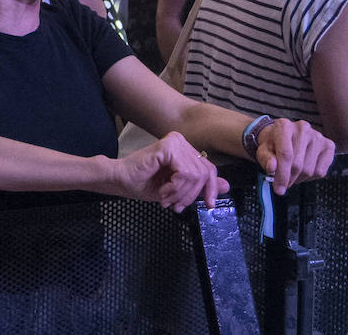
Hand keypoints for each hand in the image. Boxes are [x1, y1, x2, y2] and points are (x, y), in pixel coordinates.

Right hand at [110, 132, 227, 210]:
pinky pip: (184, 173)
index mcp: (184, 149)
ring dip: (181, 194)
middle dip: (191, 195)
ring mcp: (175, 142)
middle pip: (204, 173)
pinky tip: (163, 191)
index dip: (211, 189)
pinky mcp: (168, 147)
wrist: (120, 181)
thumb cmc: (143, 183)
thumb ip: (201, 185)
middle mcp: (181, 141)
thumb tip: (226, 186)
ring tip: (166, 198)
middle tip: (176, 205)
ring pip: (195, 175)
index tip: (209, 205)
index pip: (209, 169)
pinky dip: (175, 188)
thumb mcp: (179, 189)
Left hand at [255, 119, 334, 194]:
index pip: (286, 154)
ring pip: (309, 170)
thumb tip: (271, 167)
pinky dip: (310, 177)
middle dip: (289, 179)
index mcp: (284, 126)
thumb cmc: (273, 144)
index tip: (279, 190)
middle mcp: (302, 128)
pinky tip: (303, 170)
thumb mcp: (263, 150)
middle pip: (298, 164)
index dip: (282, 175)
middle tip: (283, 183)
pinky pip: (321, 171)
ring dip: (298, 179)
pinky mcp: (328, 145)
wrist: (283, 137)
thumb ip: (266, 159)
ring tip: (292, 174)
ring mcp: (317, 136)